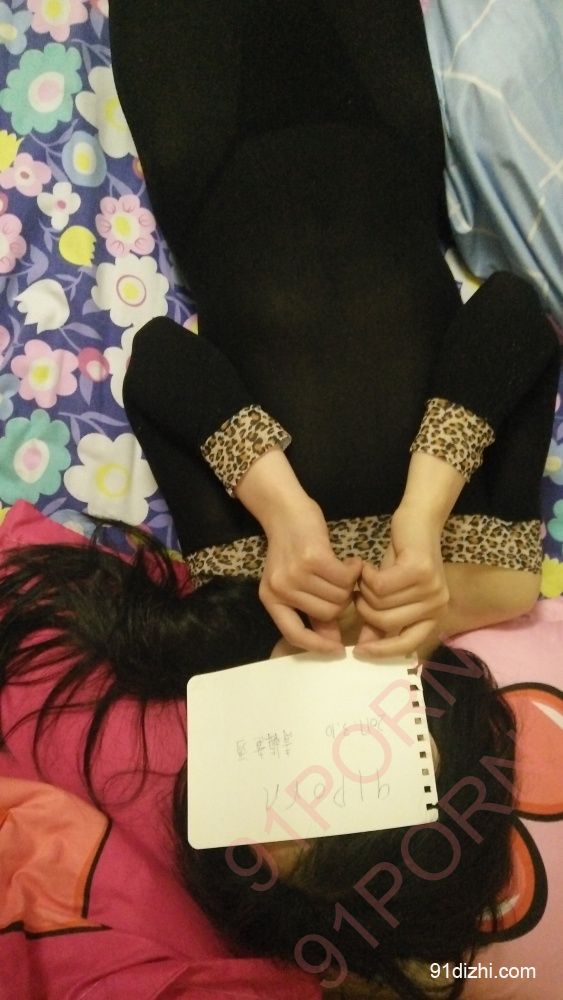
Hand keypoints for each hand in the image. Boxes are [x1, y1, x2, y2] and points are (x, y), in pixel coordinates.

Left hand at [234, 448, 360, 651]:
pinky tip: (349, 561)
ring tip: (343, 569)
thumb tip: (332, 642)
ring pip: (338, 597)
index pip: (294, 634)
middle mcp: (280, 589)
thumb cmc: (293, 547)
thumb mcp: (296, 582)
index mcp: (271, 599)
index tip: (338, 650)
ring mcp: (295, 574)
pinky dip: (353, 570)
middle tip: (342, 584)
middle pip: (326, 614)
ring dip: (348, 584)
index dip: (317, 645)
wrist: (286, 511)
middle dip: (342, 602)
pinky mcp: (312, 559)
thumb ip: (312, 612)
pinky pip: (344, 578)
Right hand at [355, 505, 448, 655]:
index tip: (358, 651)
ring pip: (380, 602)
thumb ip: (379, 622)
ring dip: (364, 588)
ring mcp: (431, 588)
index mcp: (433, 616)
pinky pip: (380, 585)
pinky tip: (366, 566)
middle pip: (386, 622)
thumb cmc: (403, 559)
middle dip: (364, 607)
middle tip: (359, 592)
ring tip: (365, 576)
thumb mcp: (390, 594)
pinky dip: (366, 575)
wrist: (418, 522)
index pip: (408, 645)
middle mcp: (437, 605)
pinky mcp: (420, 570)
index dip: (382, 651)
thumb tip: (364, 649)